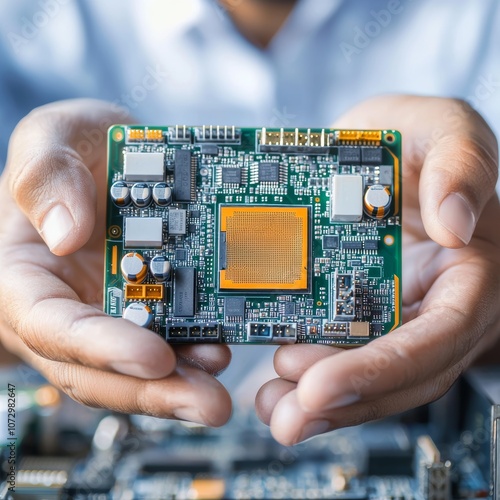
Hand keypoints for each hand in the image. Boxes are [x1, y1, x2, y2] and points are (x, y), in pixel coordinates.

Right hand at [0, 99, 230, 425]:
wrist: (107, 157)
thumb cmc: (73, 151)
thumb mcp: (53, 138)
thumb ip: (46, 176)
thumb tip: (66, 233)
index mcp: (27, 273)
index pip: (52, 326)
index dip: (101, 348)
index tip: (155, 357)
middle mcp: (66, 305)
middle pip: (97, 368)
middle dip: (152, 392)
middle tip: (208, 404)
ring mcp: (105, 311)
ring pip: (132, 367)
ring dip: (178, 387)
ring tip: (221, 393)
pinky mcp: (140, 307)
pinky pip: (163, 340)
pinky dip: (190, 354)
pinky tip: (220, 349)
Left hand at [256, 95, 499, 444]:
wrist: (374, 152)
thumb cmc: (415, 141)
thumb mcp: (443, 128)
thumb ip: (461, 162)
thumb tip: (455, 222)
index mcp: (470, 268)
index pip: (439, 334)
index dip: (382, 367)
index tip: (321, 385)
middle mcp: (437, 302)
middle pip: (401, 372)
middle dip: (344, 401)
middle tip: (286, 415)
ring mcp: (400, 312)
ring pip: (371, 375)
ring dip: (323, 404)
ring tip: (273, 411)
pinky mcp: (365, 313)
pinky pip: (344, 355)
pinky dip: (311, 376)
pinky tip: (274, 386)